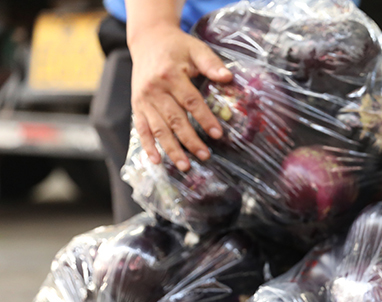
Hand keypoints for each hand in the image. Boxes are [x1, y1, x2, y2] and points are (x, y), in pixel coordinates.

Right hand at [129, 23, 232, 170]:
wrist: (148, 40)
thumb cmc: (177, 46)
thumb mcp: (195, 49)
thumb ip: (211, 63)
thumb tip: (228, 77)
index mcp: (170, 75)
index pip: (191, 101)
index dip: (204, 118)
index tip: (218, 134)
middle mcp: (154, 89)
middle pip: (174, 119)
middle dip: (190, 140)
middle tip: (205, 156)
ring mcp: (143, 99)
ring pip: (158, 128)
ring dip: (171, 149)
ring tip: (185, 166)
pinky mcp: (137, 105)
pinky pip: (141, 128)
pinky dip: (148, 145)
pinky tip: (157, 160)